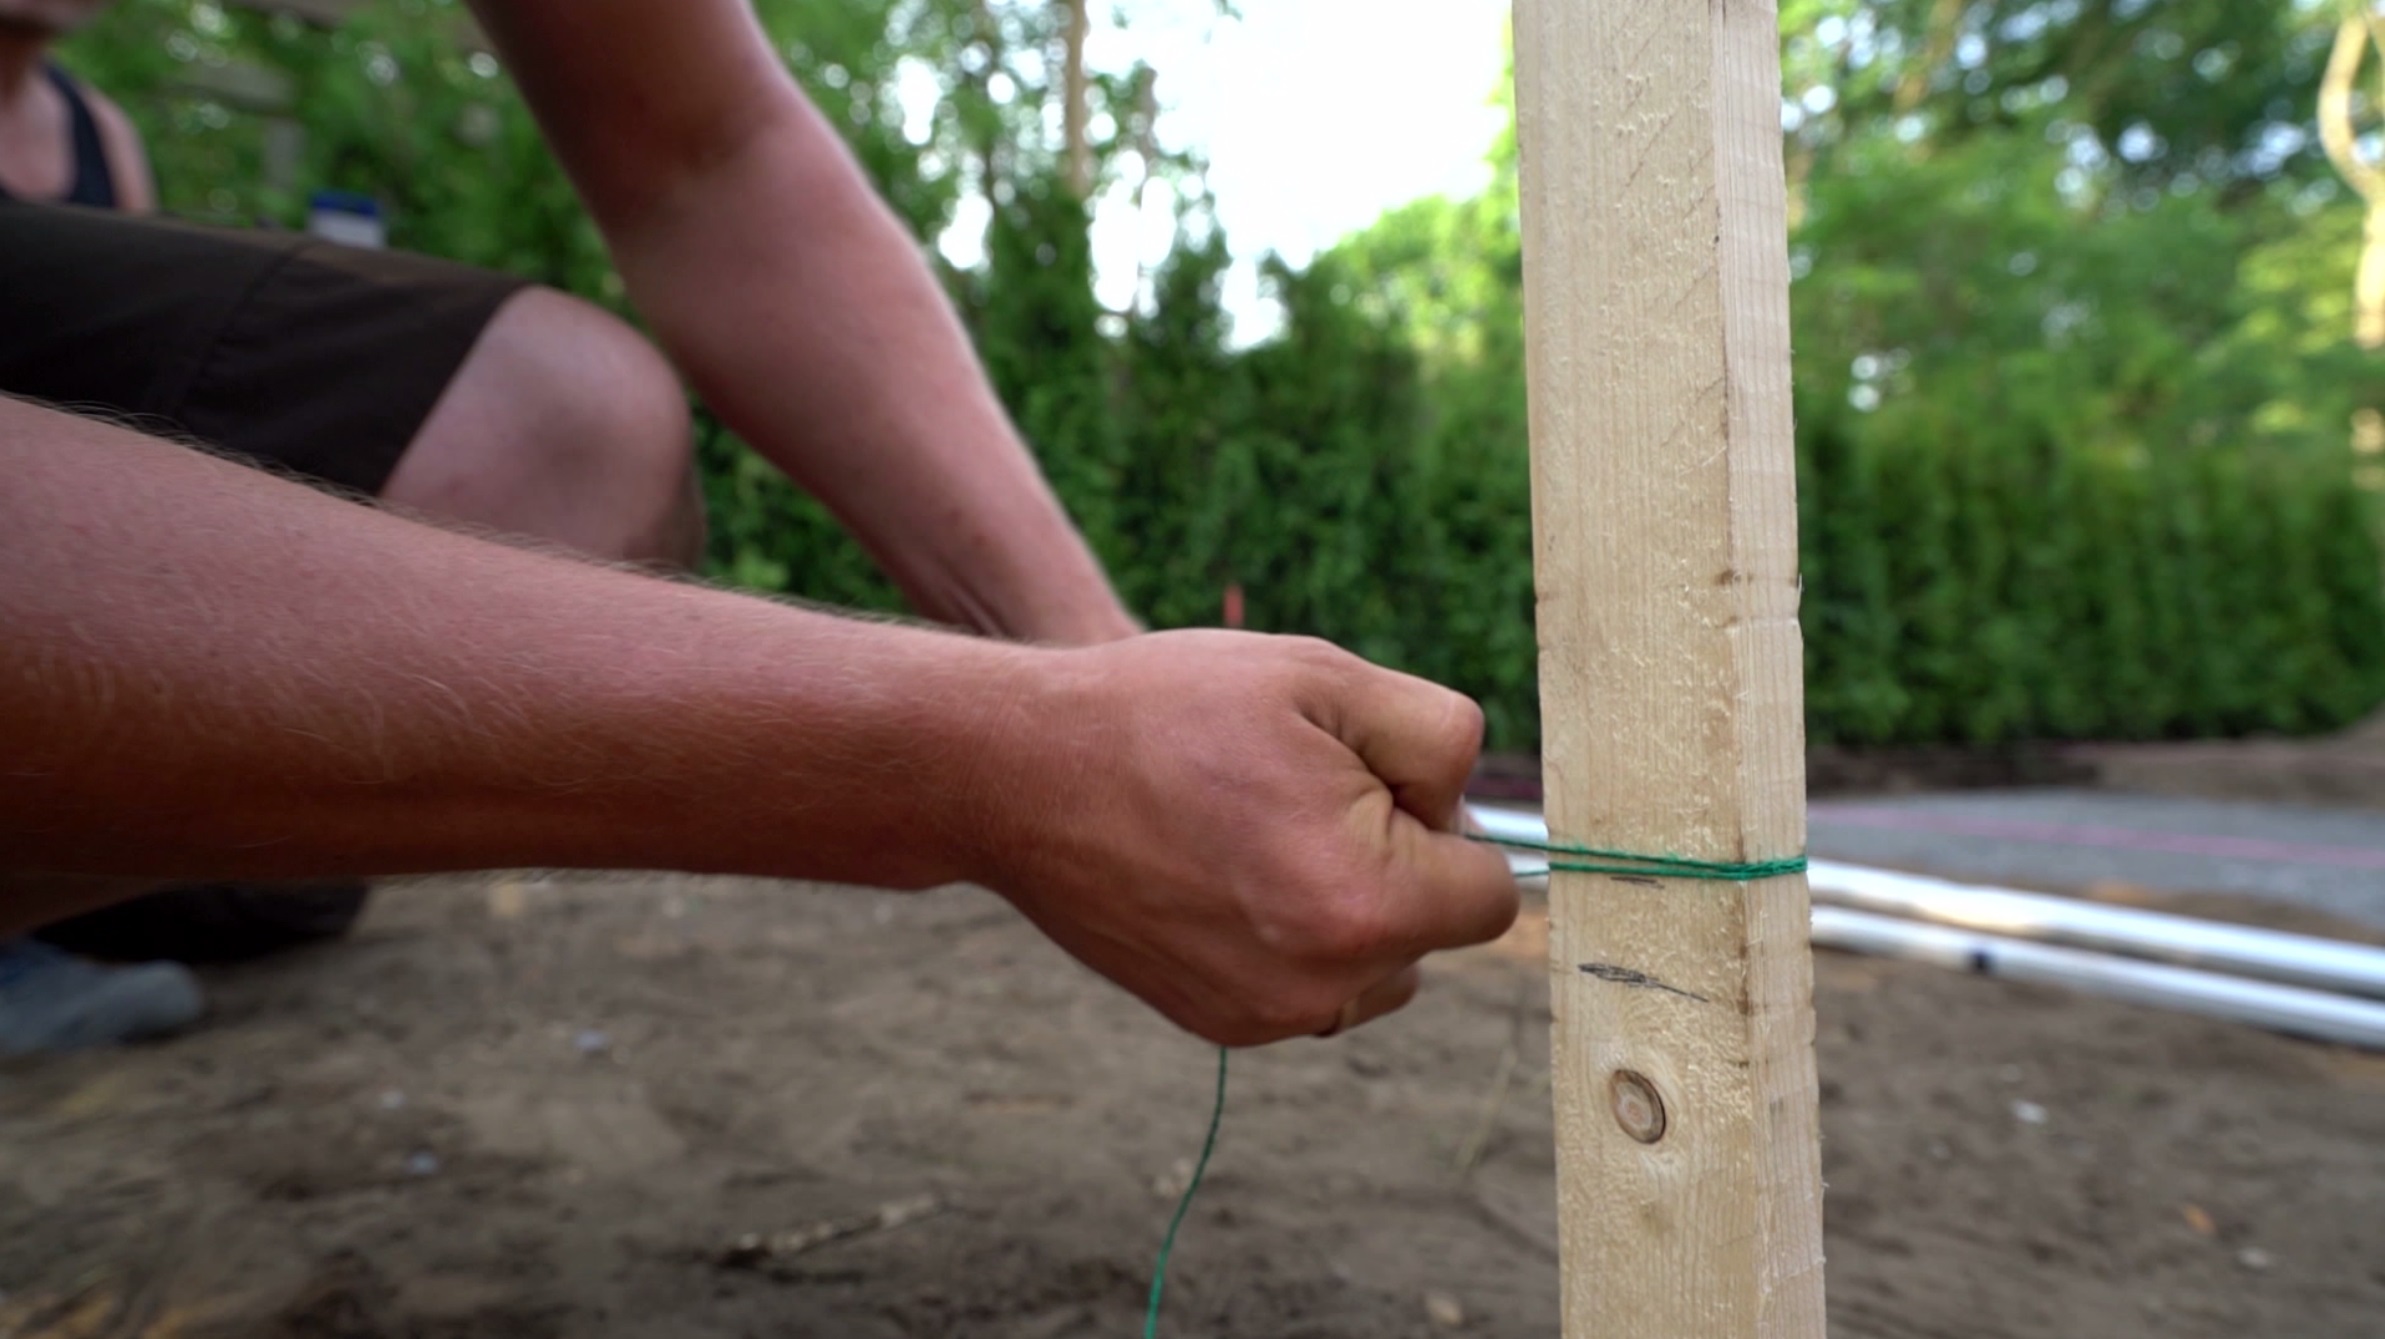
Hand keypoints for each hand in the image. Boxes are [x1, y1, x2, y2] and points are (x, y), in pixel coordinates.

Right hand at [965, 631, 1519, 1045]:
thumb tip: (1468, 809)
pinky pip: (1312, 985)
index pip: (1493, 893)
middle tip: (1299, 792)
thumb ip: (1440, 738)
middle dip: (1398, 863)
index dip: (1443, 818)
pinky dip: (1293, 935)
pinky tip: (1223, 871)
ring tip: (1258, 832)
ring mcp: (1268, 1016)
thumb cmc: (1170, 711)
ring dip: (1352, 908)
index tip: (1367, 777)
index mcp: (1366, 903)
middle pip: (1434, 932)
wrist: (1020, 773)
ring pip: (1378, 968)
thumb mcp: (1326, 677)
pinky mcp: (1222, 1025)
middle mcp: (1324, 984)